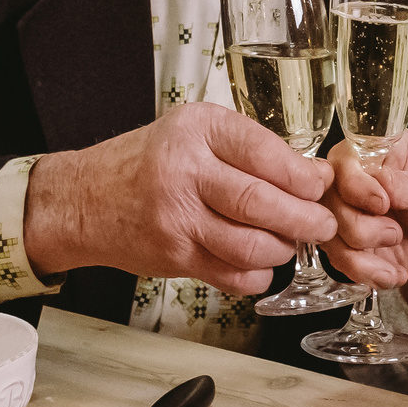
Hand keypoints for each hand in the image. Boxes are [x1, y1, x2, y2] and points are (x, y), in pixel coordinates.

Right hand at [23, 104, 336, 293]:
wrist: (83, 200)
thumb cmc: (147, 162)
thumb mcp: (194, 131)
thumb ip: (248, 147)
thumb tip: (310, 174)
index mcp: (198, 131)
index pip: (264, 153)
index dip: (303, 175)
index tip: (320, 183)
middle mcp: (186, 172)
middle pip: (261, 202)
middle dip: (306, 218)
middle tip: (324, 223)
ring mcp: (178, 219)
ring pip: (251, 245)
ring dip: (283, 248)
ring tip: (290, 240)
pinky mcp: (175, 258)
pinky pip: (232, 275)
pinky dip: (257, 275)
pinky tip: (259, 263)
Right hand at [321, 134, 407, 308]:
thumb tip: (380, 181)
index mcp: (382, 151)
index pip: (345, 158)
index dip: (354, 183)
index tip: (381, 204)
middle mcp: (358, 178)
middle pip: (329, 197)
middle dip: (360, 225)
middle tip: (395, 232)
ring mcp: (349, 211)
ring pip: (329, 230)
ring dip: (362, 252)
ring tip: (396, 247)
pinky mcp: (347, 242)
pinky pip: (337, 258)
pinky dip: (365, 270)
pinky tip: (391, 272)